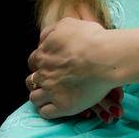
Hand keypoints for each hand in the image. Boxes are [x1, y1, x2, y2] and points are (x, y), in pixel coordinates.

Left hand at [36, 0, 124, 123]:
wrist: (107, 58)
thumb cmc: (92, 39)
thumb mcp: (68, 25)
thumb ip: (52, 31)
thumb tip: (43, 38)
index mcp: (44, 54)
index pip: (33, 62)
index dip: (42, 65)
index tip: (51, 67)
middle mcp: (44, 73)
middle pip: (31, 81)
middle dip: (40, 82)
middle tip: (52, 83)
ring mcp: (51, 90)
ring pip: (35, 98)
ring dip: (42, 97)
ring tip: (53, 98)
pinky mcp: (62, 106)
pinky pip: (46, 112)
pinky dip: (49, 111)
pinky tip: (58, 108)